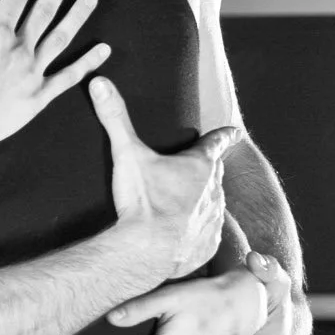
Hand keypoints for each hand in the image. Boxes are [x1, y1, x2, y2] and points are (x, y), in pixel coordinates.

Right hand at [92, 79, 230, 285]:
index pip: (218, 142)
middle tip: (197, 171)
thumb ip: (115, 117)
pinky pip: (207, 235)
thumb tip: (99, 81)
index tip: (235, 132)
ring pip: (214, 206)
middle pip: (215, 175)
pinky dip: (197, 233)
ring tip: (184, 207)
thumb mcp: (126, 155)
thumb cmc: (143, 202)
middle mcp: (214, 191)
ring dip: (202, 203)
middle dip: (208, 172)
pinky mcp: (208, 246)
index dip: (226, 135)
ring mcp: (213, 220)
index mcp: (199, 165)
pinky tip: (182, 236)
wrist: (147, 253)